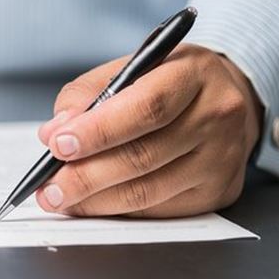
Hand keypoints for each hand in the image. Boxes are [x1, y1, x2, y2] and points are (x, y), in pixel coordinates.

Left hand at [35, 44, 262, 217]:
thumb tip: (54, 132)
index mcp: (194, 75)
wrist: (229, 97)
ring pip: (148, 191)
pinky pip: (158, 210)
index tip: (58, 145)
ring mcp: (222, 160)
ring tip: (60, 198)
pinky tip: (92, 205)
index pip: (145, 108)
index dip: (98, 131)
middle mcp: (216, 117)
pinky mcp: (218, 193)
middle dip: (86, 176)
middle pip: (143, 156)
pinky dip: (117, 211)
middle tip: (49, 186)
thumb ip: (88, 94)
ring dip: (95, 201)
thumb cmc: (170, 81)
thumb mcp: (131, 67)